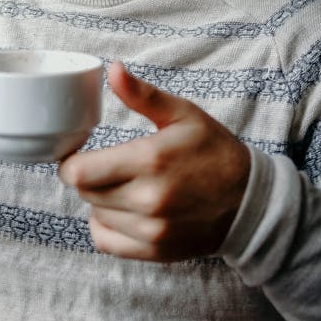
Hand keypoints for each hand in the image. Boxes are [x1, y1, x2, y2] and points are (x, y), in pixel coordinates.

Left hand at [58, 62, 250, 261]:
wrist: (250, 201)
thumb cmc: (214, 151)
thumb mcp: (182, 114)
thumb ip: (142, 94)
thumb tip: (113, 69)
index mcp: (150, 160)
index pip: (79, 172)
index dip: (70, 161)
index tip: (79, 152)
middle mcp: (148, 199)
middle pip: (85, 191)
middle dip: (88, 176)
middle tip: (107, 165)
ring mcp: (151, 230)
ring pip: (95, 213)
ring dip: (100, 199)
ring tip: (123, 185)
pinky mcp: (155, 251)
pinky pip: (105, 241)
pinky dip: (106, 225)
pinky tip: (123, 210)